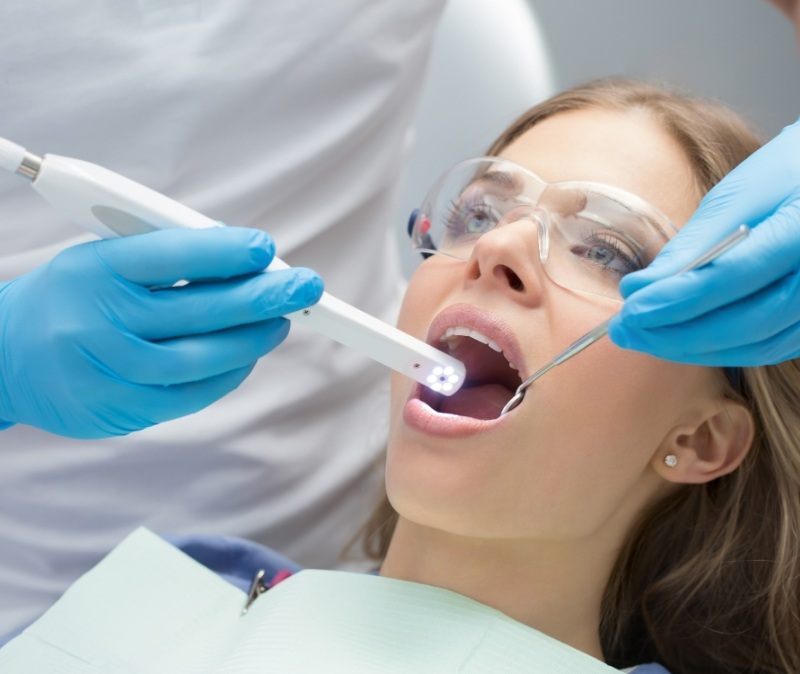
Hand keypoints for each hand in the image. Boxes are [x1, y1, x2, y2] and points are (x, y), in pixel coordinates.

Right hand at [0, 227, 322, 437]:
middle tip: (305, 287)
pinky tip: (248, 355)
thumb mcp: (103, 260)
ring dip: (253, 339)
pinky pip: (191, 395)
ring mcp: (110, 370)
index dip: (224, 252)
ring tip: (282, 322)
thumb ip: (166, 259)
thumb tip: (243, 262)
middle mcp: (100, 320)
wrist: (6, 358)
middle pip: (198, 309)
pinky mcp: (122, 408)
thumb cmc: (70, 298)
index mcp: (95, 269)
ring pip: (202, 358)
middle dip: (262, 297)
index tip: (266, 248)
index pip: (170, 254)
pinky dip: (228, 374)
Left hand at [608, 118, 799, 365]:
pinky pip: (766, 348)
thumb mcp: (738, 196)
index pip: (733, 276)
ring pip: (756, 345)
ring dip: (691, 348)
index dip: (676, 299)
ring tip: (641, 336)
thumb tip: (638, 289)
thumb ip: (693, 245)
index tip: (629, 309)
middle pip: (746, 322)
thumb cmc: (784, 176)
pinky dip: (718, 349)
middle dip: (675, 333)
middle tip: (624, 331)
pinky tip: (677, 340)